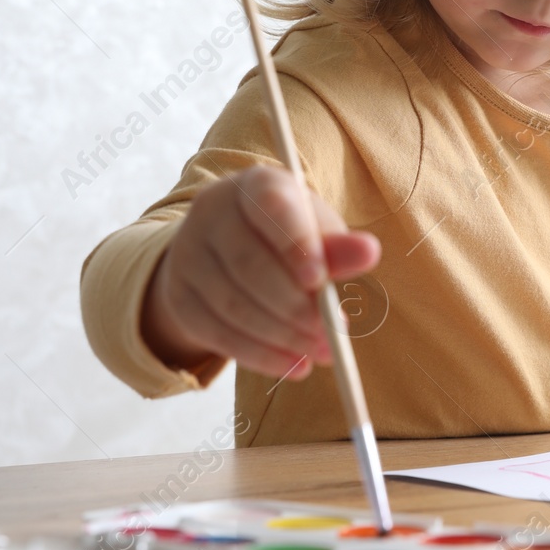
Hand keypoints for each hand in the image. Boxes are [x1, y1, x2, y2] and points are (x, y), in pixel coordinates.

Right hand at [141, 165, 381, 382]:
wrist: (228, 252)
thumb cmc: (286, 237)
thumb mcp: (316, 233)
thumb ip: (339, 247)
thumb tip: (369, 252)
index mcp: (253, 184)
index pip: (270, 205)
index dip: (294, 243)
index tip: (320, 280)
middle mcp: (211, 212)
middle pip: (248, 264)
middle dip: (294, 306)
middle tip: (332, 335)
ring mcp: (187, 255)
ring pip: (233, 305)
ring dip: (282, 336)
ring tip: (322, 353)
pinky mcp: (180, 297)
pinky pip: (218, 333)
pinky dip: (260, 355)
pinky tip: (294, 365)